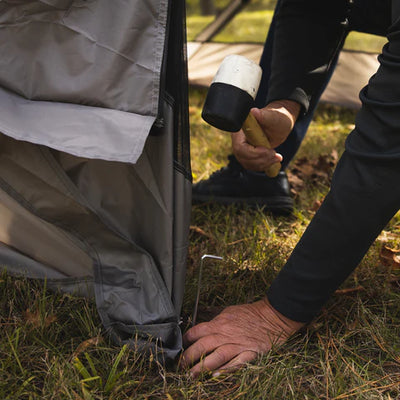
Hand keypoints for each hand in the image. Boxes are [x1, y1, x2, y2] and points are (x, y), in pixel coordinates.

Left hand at [181, 298, 304, 377]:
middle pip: (202, 346)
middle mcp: (226, 334)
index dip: (186, 341)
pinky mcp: (250, 354)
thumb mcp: (228, 312)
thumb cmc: (249, 314)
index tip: (180, 349)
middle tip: (180, 367)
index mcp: (219, 323)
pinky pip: (236, 363)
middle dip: (188, 357)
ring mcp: (238, 345)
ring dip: (202, 368)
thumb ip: (215, 322)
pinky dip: (226, 370)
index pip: (196, 332)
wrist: (272, 317)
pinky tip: (216, 376)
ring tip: (191, 376)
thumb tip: (202, 331)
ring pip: (216, 357)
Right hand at [231, 100, 300, 171]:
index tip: (267, 150)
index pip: (239, 147)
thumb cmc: (276, 118)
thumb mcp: (273, 116)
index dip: (253, 152)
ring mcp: (242, 149)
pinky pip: (252, 165)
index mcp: (240, 130)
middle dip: (260, 159)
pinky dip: (263, 165)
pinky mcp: (248, 155)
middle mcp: (238, 140)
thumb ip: (263, 115)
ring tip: (277, 157)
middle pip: (242, 157)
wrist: (279, 124)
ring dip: (263, 163)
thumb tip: (254, 111)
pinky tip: (272, 160)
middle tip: (275, 155)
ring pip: (247, 163)